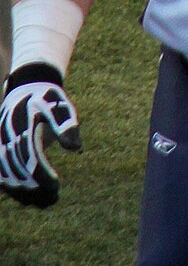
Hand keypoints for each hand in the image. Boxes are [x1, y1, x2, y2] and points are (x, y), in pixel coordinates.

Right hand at [0, 63, 81, 207]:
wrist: (26, 89)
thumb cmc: (48, 100)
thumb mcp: (60, 106)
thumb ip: (67, 126)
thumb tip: (76, 149)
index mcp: (24, 124)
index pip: (30, 156)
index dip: (42, 174)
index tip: (56, 186)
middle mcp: (8, 136)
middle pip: (18, 170)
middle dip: (35, 187)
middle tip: (53, 199)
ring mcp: (0, 144)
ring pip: (7, 175)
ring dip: (23, 192)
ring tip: (44, 202)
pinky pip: (1, 174)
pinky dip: (12, 188)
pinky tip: (28, 198)